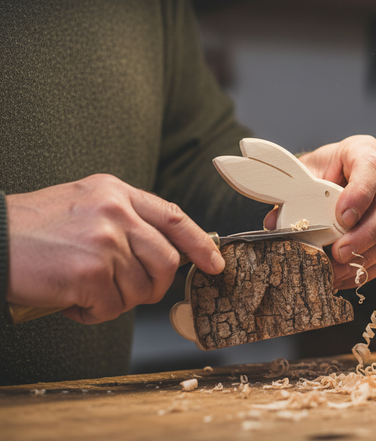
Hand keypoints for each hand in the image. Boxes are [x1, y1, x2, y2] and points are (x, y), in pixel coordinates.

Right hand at [6, 174, 224, 323]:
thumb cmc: (32, 229)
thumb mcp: (84, 204)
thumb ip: (124, 221)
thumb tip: (161, 254)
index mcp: (117, 192)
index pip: (174, 217)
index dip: (199, 244)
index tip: (214, 263)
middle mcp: (116, 212)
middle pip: (165, 261)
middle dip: (153, 286)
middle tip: (125, 292)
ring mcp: (105, 240)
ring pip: (139, 288)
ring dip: (114, 301)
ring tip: (84, 292)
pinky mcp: (90, 271)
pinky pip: (111, 307)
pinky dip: (92, 313)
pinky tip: (69, 301)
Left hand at [265, 135, 375, 288]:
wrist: (331, 178)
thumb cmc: (320, 172)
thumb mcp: (304, 173)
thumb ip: (292, 193)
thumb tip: (276, 223)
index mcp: (365, 152)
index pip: (372, 167)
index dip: (360, 194)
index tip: (342, 218)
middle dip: (366, 234)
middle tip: (340, 253)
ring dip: (367, 256)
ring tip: (338, 270)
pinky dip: (367, 268)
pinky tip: (345, 276)